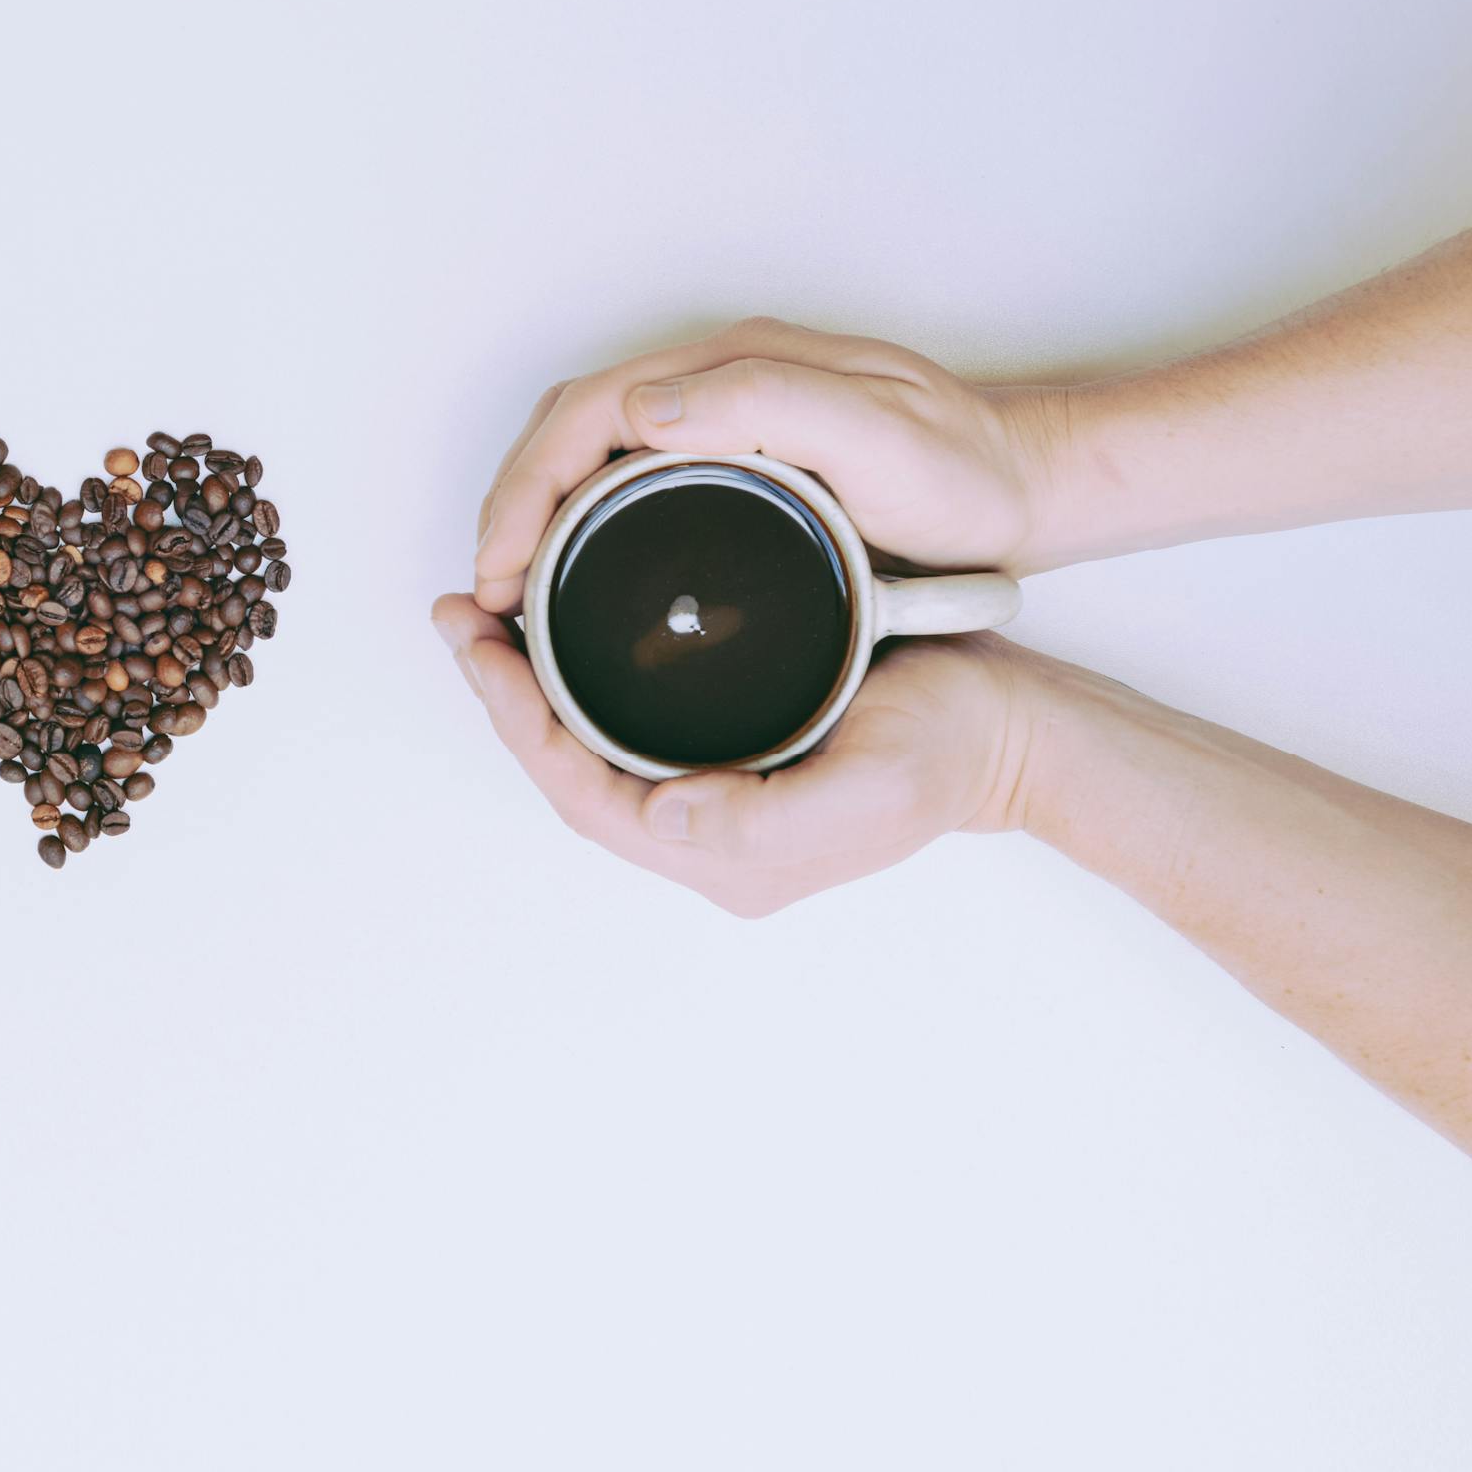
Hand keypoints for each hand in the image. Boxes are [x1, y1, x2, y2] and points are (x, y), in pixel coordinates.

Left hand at [430, 595, 1035, 915]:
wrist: (1013, 729)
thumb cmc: (950, 751)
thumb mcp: (872, 787)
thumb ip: (766, 819)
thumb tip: (664, 815)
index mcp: (723, 854)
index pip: (582, 792)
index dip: (520, 725)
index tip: (482, 651)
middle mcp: (703, 834)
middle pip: (568, 769)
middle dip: (504, 697)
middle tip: (458, 617)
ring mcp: (712, 793)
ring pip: (587, 745)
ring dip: (529, 684)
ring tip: (484, 617)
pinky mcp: (726, 750)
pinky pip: (624, 723)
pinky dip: (575, 676)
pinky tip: (554, 628)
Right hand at [473, 317, 1067, 612]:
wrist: (1029, 489)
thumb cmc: (966, 474)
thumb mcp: (878, 435)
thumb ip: (767, 405)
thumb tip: (640, 406)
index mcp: (734, 367)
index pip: (587, 412)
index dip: (527, 486)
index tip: (500, 564)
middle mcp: (717, 382)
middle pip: (571, 428)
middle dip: (510, 503)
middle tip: (486, 590)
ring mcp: (723, 418)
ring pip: (589, 453)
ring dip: (535, 513)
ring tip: (510, 589)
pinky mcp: (735, 458)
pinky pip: (626, 479)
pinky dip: (577, 522)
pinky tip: (572, 573)